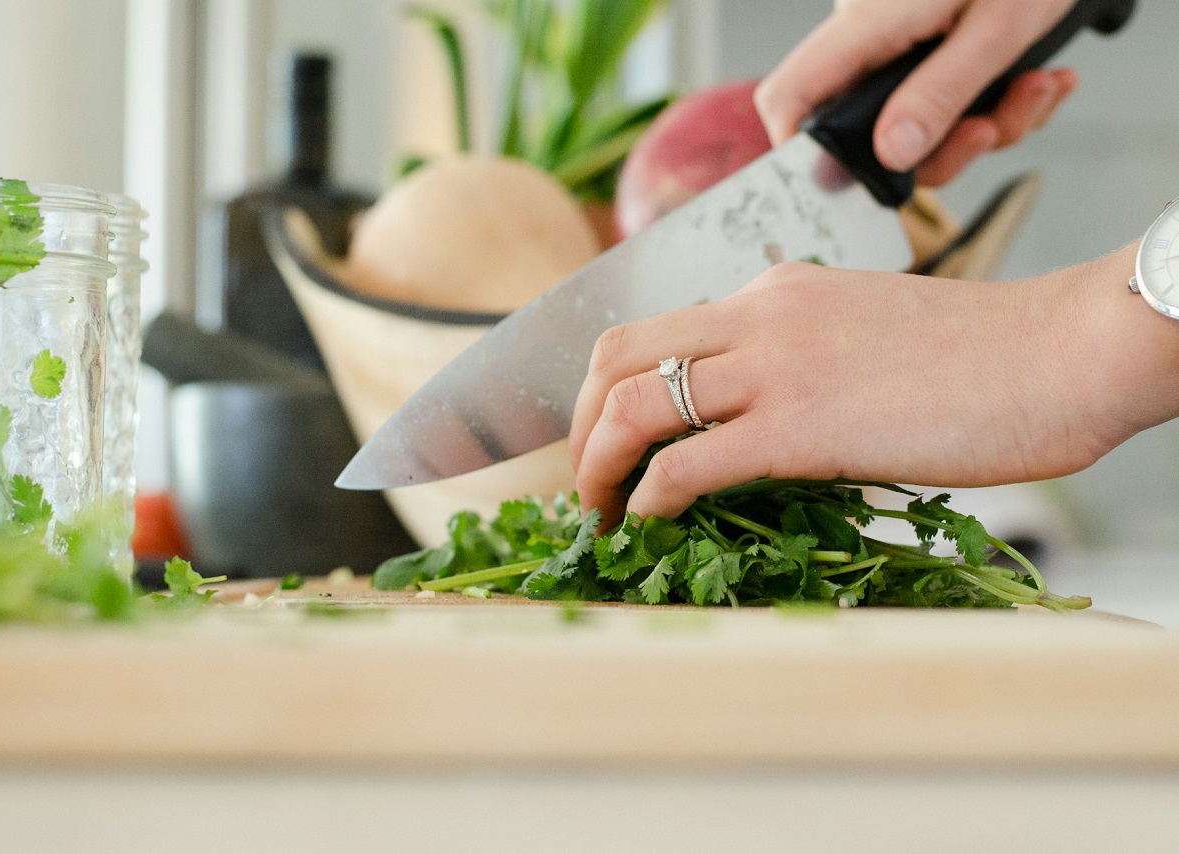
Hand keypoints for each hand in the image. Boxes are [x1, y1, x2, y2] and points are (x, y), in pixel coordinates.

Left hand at [569, 247, 1178, 529]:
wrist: (1060, 352)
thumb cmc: (978, 357)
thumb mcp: (860, 331)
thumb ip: (795, 358)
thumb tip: (749, 420)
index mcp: (771, 292)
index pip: (652, 330)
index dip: (605, 389)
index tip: (605, 440)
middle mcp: (757, 315)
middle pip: (615, 357)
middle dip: (578, 426)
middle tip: (585, 481)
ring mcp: (774, 367)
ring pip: (633, 406)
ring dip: (596, 467)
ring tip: (599, 515)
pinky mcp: (800, 426)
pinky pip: (687, 464)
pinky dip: (647, 497)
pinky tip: (648, 522)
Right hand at [754, 0, 1079, 185]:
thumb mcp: (998, 26)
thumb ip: (941, 92)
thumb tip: (891, 154)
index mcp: (867, 23)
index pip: (790, 96)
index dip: (799, 150)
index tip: (844, 185)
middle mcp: (872, 39)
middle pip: (867, 132)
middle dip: (942, 150)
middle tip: (991, 129)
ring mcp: (901, 47)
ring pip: (919, 128)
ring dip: (988, 125)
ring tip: (1037, 87)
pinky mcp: (933, 51)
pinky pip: (950, 106)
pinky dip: (1000, 105)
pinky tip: (1038, 79)